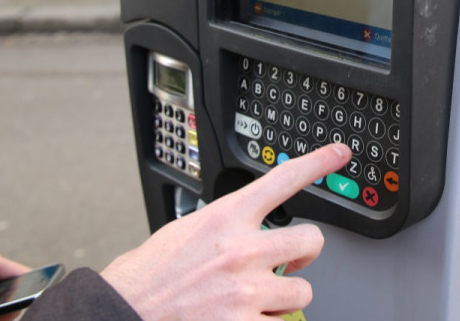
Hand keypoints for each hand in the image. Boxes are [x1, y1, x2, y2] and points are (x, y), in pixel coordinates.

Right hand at [101, 143, 352, 320]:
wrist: (119, 314)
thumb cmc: (145, 279)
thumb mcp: (183, 233)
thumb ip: (223, 228)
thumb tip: (245, 231)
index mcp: (224, 218)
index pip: (282, 179)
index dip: (318, 163)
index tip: (340, 154)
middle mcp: (241, 250)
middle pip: (311, 241)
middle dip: (302, 255)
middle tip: (286, 264)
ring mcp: (246, 290)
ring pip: (302, 290)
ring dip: (282, 299)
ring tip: (252, 302)